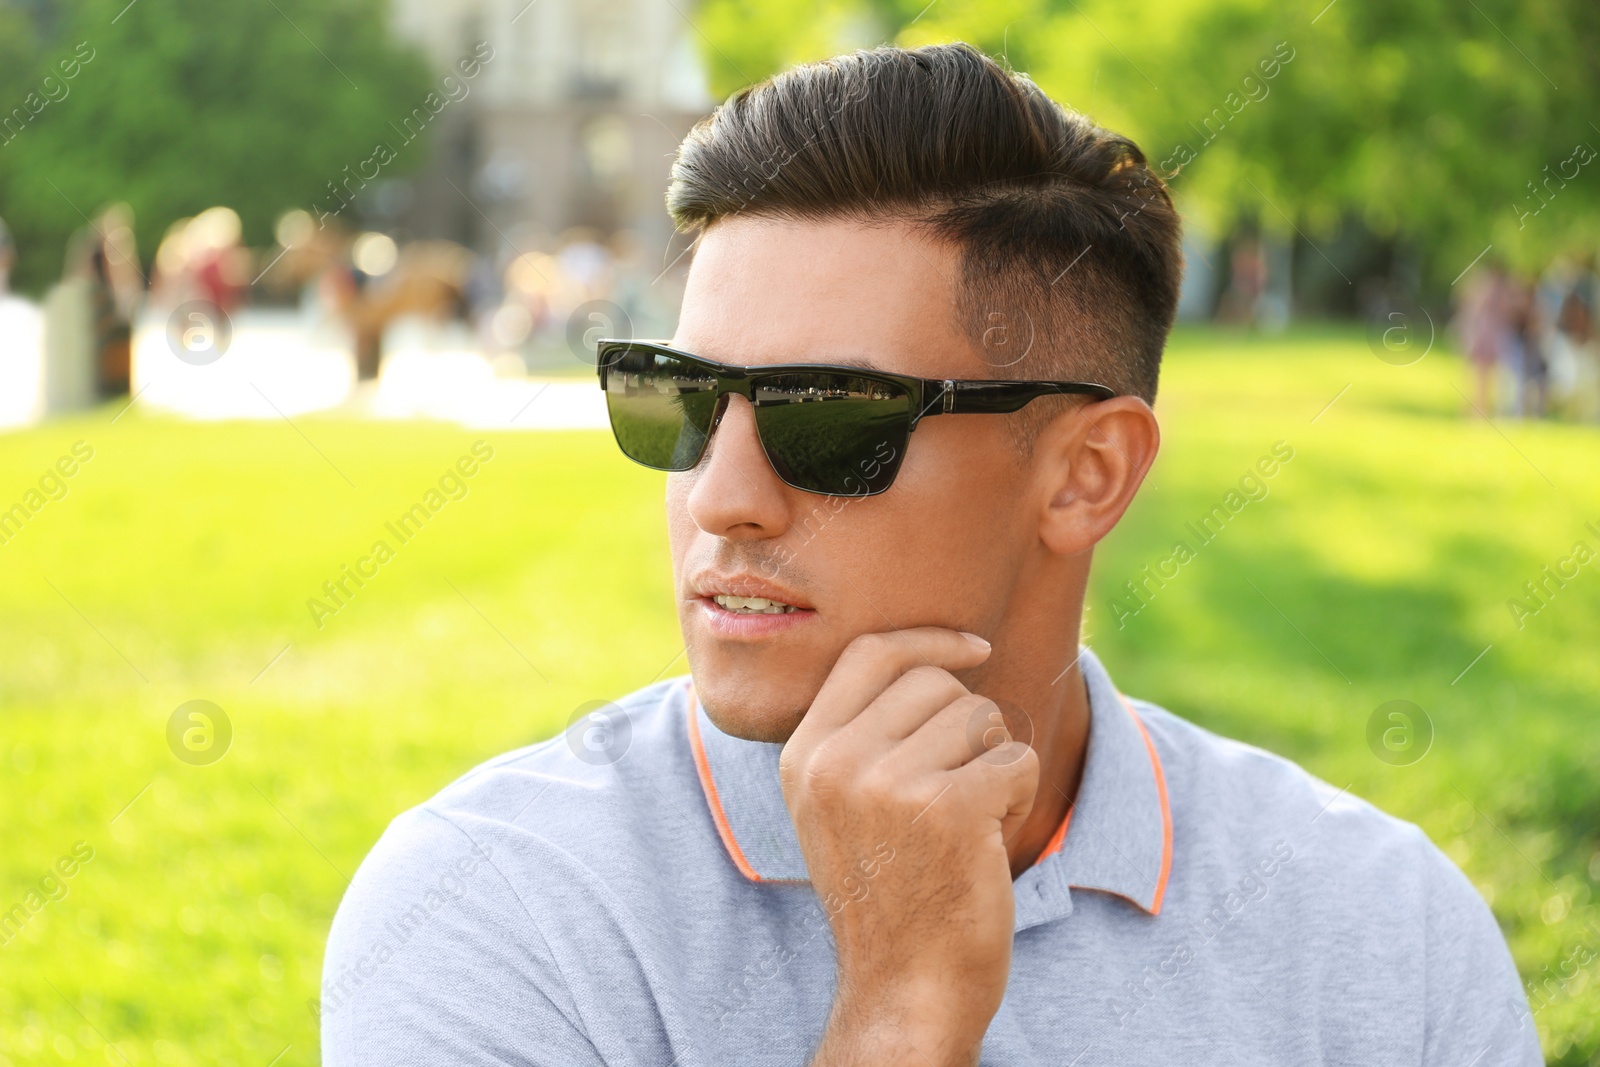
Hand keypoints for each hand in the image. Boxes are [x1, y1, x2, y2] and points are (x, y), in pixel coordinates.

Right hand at [780, 628, 1038, 1066]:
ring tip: (970, 820)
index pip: (869, 653)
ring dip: (994, 763)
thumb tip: (932, 654)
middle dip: (968, 726)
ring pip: (980, 718)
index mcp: (804, 754)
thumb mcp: (840, 805)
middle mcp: (836, 762)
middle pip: (935, 682)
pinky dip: (1021, 795)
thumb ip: (861, 732)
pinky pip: (1016, 759)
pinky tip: (989, 840)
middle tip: (960, 788)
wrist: (904, 987)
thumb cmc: (889, 893)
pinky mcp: (947, 808)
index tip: (976, 648)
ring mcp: (888, 783)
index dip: (929, 640)